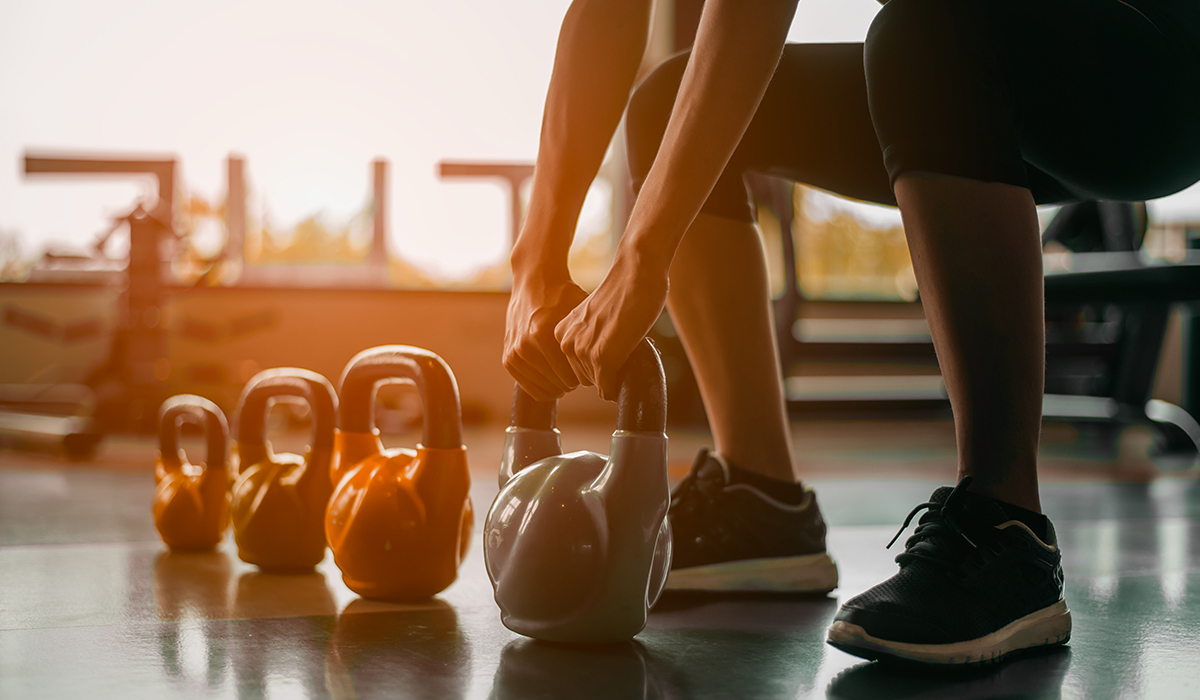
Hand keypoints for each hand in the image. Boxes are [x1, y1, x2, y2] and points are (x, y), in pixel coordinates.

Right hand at [504, 271, 588, 401]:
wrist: (533, 281)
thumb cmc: (563, 295)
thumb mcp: (581, 312)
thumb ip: (592, 338)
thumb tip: (611, 365)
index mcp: (543, 334)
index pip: (571, 378)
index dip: (586, 377)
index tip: (591, 368)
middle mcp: (526, 345)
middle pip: (559, 385)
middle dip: (573, 381)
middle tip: (579, 370)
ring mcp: (514, 353)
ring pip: (544, 390)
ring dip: (558, 384)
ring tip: (566, 371)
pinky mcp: (508, 359)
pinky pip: (528, 386)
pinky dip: (543, 385)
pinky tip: (553, 375)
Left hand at [554, 248, 668, 400]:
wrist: (636, 272)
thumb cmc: (623, 293)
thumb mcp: (595, 319)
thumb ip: (590, 338)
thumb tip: (599, 367)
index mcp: (562, 333)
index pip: (577, 368)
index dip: (600, 362)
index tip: (614, 345)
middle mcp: (566, 343)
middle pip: (587, 378)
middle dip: (607, 370)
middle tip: (624, 347)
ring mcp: (582, 351)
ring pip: (599, 384)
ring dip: (616, 373)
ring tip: (629, 345)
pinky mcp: (601, 357)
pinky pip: (608, 388)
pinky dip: (620, 384)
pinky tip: (631, 360)